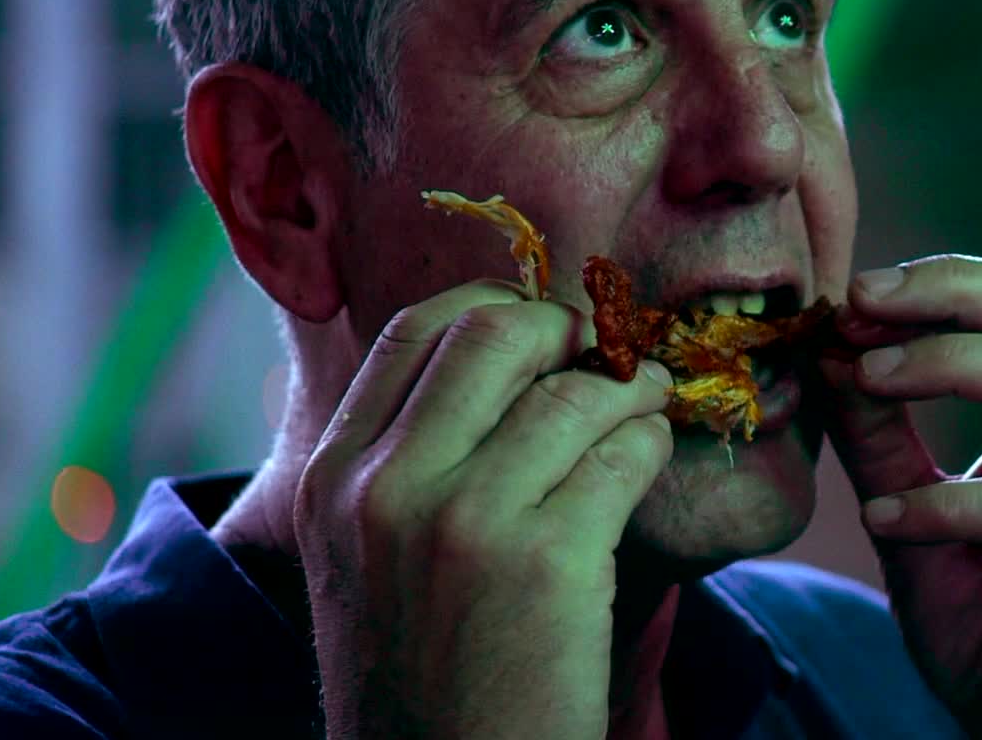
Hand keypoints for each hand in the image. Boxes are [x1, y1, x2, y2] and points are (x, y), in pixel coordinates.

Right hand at [294, 281, 675, 739]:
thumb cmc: (421, 675)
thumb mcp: (365, 559)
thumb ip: (402, 461)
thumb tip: (495, 352)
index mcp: (330, 479)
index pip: (413, 331)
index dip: (495, 307)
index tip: (541, 328)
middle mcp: (386, 489)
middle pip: (496, 334)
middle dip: (567, 329)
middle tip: (604, 352)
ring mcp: (466, 522)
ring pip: (576, 391)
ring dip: (630, 385)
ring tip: (647, 400)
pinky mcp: (549, 561)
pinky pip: (624, 454)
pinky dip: (651, 442)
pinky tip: (650, 457)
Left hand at [822, 256, 981, 739]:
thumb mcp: (913, 512)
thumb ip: (880, 433)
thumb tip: (826, 346)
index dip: (947, 282)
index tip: (855, 295)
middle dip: (950, 294)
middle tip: (861, 305)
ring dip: (949, 367)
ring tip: (864, 381)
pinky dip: (947, 501)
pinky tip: (886, 520)